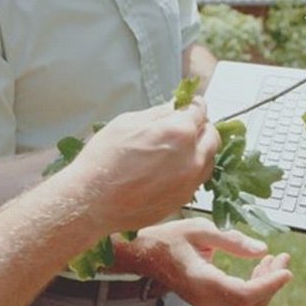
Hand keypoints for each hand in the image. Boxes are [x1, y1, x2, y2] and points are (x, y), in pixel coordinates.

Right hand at [63, 100, 218, 232]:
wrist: (93, 201)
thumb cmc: (104, 159)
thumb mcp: (127, 122)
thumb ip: (157, 114)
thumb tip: (174, 109)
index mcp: (178, 132)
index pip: (199, 112)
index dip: (194, 104)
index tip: (190, 104)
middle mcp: (191, 158)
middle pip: (212, 136)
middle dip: (202, 127)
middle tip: (186, 125)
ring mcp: (189, 183)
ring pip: (209, 160)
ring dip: (200, 150)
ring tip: (181, 148)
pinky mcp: (181, 200)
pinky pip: (196, 180)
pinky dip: (191, 170)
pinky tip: (172, 168)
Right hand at [119, 218, 291, 305]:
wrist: (144, 255)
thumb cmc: (168, 238)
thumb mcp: (199, 229)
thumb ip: (232, 240)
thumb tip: (262, 250)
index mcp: (203, 281)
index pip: (246, 293)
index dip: (270, 284)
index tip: (287, 270)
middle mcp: (207, 299)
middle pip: (251, 300)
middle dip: (272, 280)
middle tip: (284, 258)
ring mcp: (208, 304)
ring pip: (247, 302)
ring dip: (265, 283)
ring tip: (274, 260)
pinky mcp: (209, 301)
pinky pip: (239, 299)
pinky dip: (254, 285)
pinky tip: (259, 267)